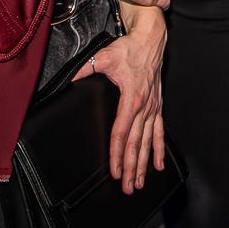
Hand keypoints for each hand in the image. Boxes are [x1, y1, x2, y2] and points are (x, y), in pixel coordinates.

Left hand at [76, 4, 167, 189]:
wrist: (151, 39)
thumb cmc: (129, 49)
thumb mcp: (103, 57)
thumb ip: (85, 70)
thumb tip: (69, 81)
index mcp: (131, 99)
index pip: (121, 133)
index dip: (117, 154)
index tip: (115, 171)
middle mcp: (144, 107)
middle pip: (136, 144)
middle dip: (132, 168)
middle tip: (128, 188)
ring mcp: (153, 107)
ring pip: (148, 142)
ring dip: (144, 164)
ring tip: (140, 183)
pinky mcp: (157, 105)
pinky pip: (159, 131)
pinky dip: (159, 149)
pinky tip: (159, 165)